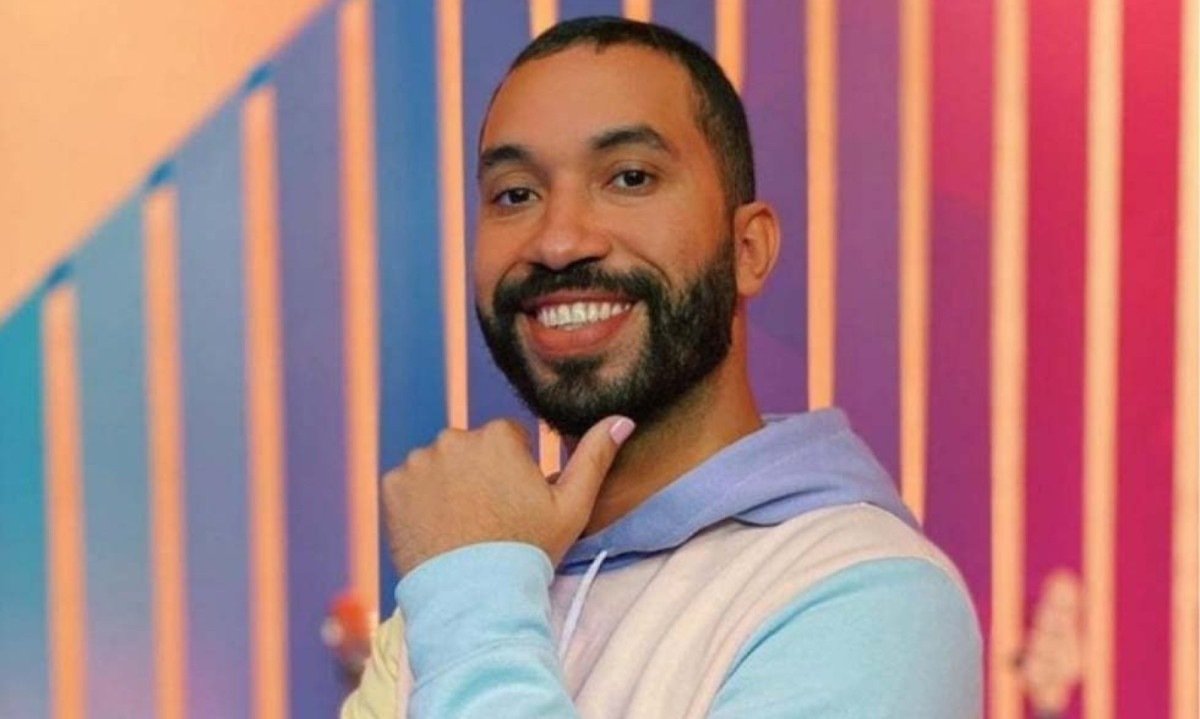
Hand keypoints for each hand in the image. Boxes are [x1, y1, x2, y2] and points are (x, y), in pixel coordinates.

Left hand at [381, 415, 635, 574]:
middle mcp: (454, 438)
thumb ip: (595, 456)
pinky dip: (417, 501)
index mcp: (498, 435)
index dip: (514, 473)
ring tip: (461, 527)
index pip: (507, 440)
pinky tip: (435, 529)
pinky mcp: (392, 486)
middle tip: (488, 518)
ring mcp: (419, 462)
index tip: (513, 505)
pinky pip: (407, 484)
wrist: (474, 597)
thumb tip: (622, 418)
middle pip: (470, 449)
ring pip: (438, 464)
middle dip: (478, 473)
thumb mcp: (572, 506)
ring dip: (447, 485)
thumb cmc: (528, 551)